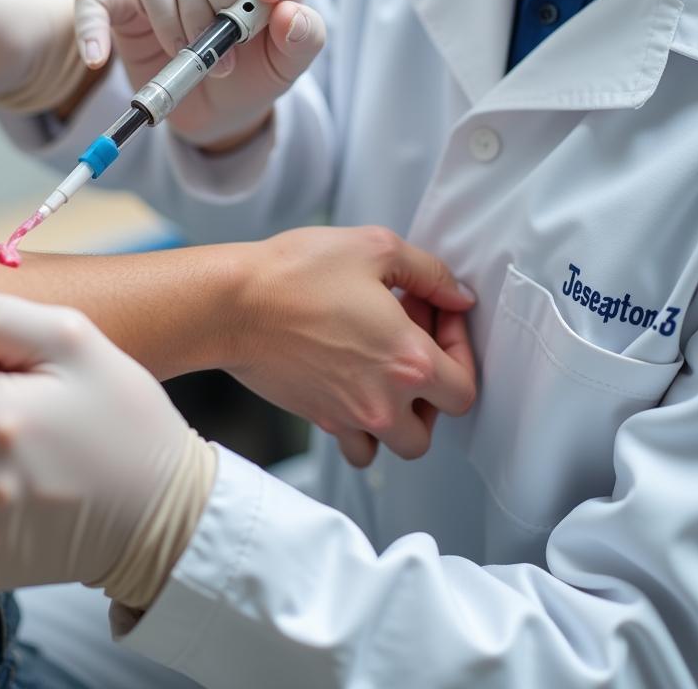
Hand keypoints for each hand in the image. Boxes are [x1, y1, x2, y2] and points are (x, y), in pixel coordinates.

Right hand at [74, 0, 324, 149]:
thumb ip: (303, 38)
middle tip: (226, 52)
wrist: (218, 103)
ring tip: (191, 57)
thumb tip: (288, 14)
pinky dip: (93, 24)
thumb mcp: (289, 63)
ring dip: (174, 21)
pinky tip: (99, 57)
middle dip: (216, 2)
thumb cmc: (257, 69)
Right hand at [234, 226, 476, 466]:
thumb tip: (457, 295)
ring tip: (388, 376)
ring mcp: (349, 416)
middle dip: (436, 385)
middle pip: (438, 422)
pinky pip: (356, 448)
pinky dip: (364, 432)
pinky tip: (355, 390)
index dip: (460, 347)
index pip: (464, 385)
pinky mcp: (318, 419)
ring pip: (399, 445)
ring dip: (405, 416)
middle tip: (414, 343)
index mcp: (408, 361)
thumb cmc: (296, 273)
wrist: (233, 304)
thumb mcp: (376, 248)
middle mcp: (383, 400)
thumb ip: (429, 272)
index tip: (437, 317)